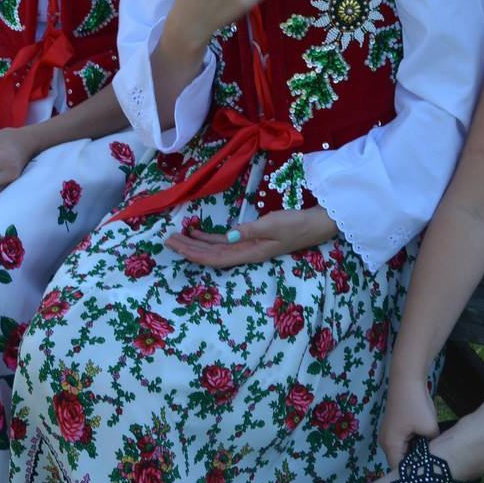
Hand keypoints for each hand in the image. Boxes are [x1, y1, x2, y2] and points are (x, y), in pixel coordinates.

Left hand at [165, 206, 337, 267]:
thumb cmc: (297, 224)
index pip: (215, 258)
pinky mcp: (251, 238)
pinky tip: (198, 232)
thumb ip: (251, 230)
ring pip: (215, 249)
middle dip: (188, 249)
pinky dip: (209, 238)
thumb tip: (228, 236)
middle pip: (211, 255)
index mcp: (249, 252)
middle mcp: (245, 252)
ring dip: (196, 244)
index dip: (193, 253)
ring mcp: (248, 246)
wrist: (316, 224)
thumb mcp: (274, 225)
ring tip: (177, 236)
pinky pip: (225, 242)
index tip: (175, 245)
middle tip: (167, 240)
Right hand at [378, 374, 440, 470]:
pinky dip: (414, 445)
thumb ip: (432, 447)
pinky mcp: (394, 427)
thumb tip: (436, 456)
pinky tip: (427, 445)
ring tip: (432, 459)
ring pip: (403, 452)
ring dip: (416, 454)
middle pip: (401, 463)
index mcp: (390, 446)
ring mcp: (388, 434)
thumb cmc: (416, 405)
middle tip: (434, 471)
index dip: (415, 477)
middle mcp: (385, 442)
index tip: (430, 480)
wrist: (408, 379)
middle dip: (416, 466)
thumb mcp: (429, 429)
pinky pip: (403, 443)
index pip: (401, 472)